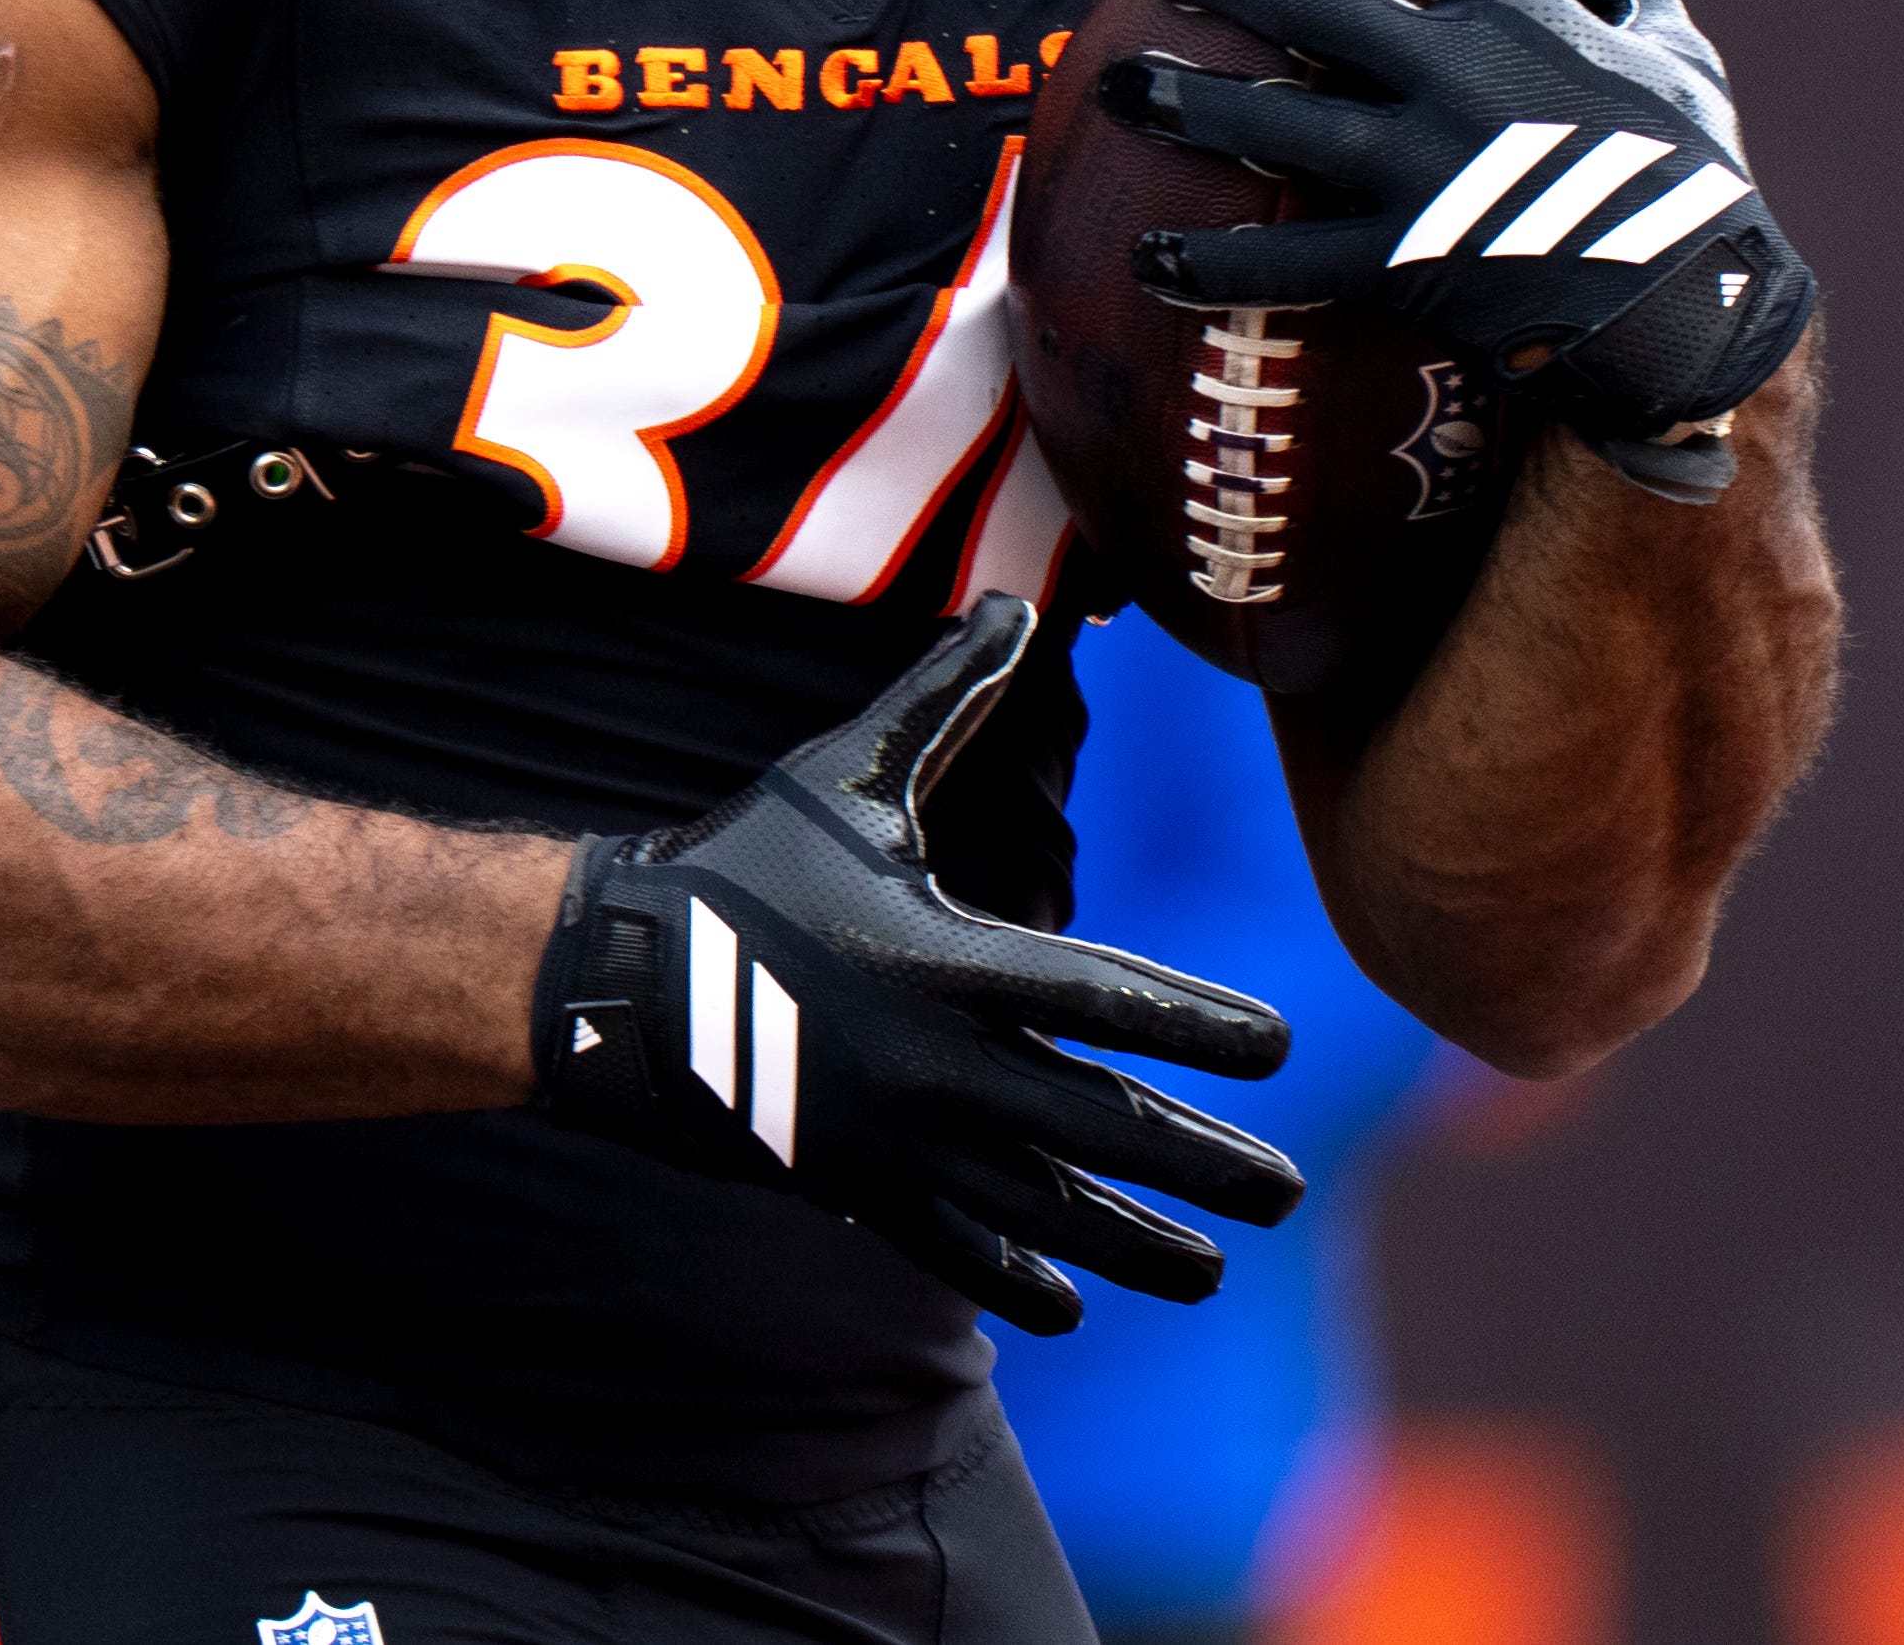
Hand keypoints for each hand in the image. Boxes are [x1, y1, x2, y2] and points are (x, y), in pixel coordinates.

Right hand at [527, 594, 1303, 1332]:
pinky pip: (947, 1249)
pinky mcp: (850, 1185)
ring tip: (1213, 1271)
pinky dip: (1010, 1281)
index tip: (1279, 1050)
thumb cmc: (742, 858)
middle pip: (1095, 1127)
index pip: (1101, 998)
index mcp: (944, 959)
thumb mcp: (846, 772)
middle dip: (1199, 1162)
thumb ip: (947, 695)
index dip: (1194, 1024)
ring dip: (1132, 1245)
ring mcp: (893, 1139)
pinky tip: (1067, 1305)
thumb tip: (1016, 597)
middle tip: (1288, 1191)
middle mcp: (932, 1063)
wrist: (615, 978)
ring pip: (1038, 1209)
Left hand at [1098, 0, 1814, 481]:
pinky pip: (1284, 262)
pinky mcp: (1402, 261)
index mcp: (1522, 12)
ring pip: (1272, 124)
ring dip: (1184, 104)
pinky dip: (1210, 266)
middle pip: (1312, 2)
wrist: (1696, 312)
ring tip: (1114, 86)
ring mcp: (1420, 170)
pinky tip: (1145, 263)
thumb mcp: (1680, 52)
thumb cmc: (1694, 176)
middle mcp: (1454, 77)